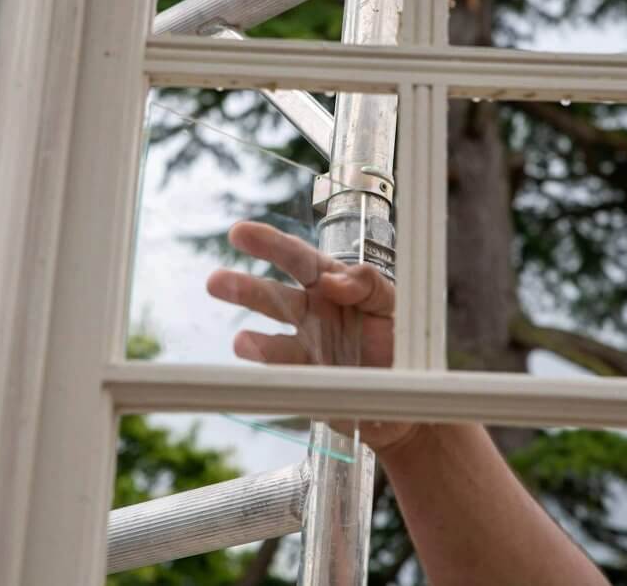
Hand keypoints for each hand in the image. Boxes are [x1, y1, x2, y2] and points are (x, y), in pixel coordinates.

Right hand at [206, 221, 415, 452]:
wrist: (410, 393)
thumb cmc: (401, 339)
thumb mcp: (394, 303)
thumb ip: (368, 284)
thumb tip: (331, 281)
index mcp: (331, 285)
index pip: (298, 259)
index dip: (269, 245)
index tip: (239, 233)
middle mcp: (311, 313)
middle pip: (274, 297)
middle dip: (245, 289)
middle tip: (216, 282)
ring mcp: (306, 349)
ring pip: (274, 343)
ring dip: (255, 343)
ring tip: (241, 343)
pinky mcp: (309, 384)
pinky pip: (289, 379)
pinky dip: (276, 376)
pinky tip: (264, 374)